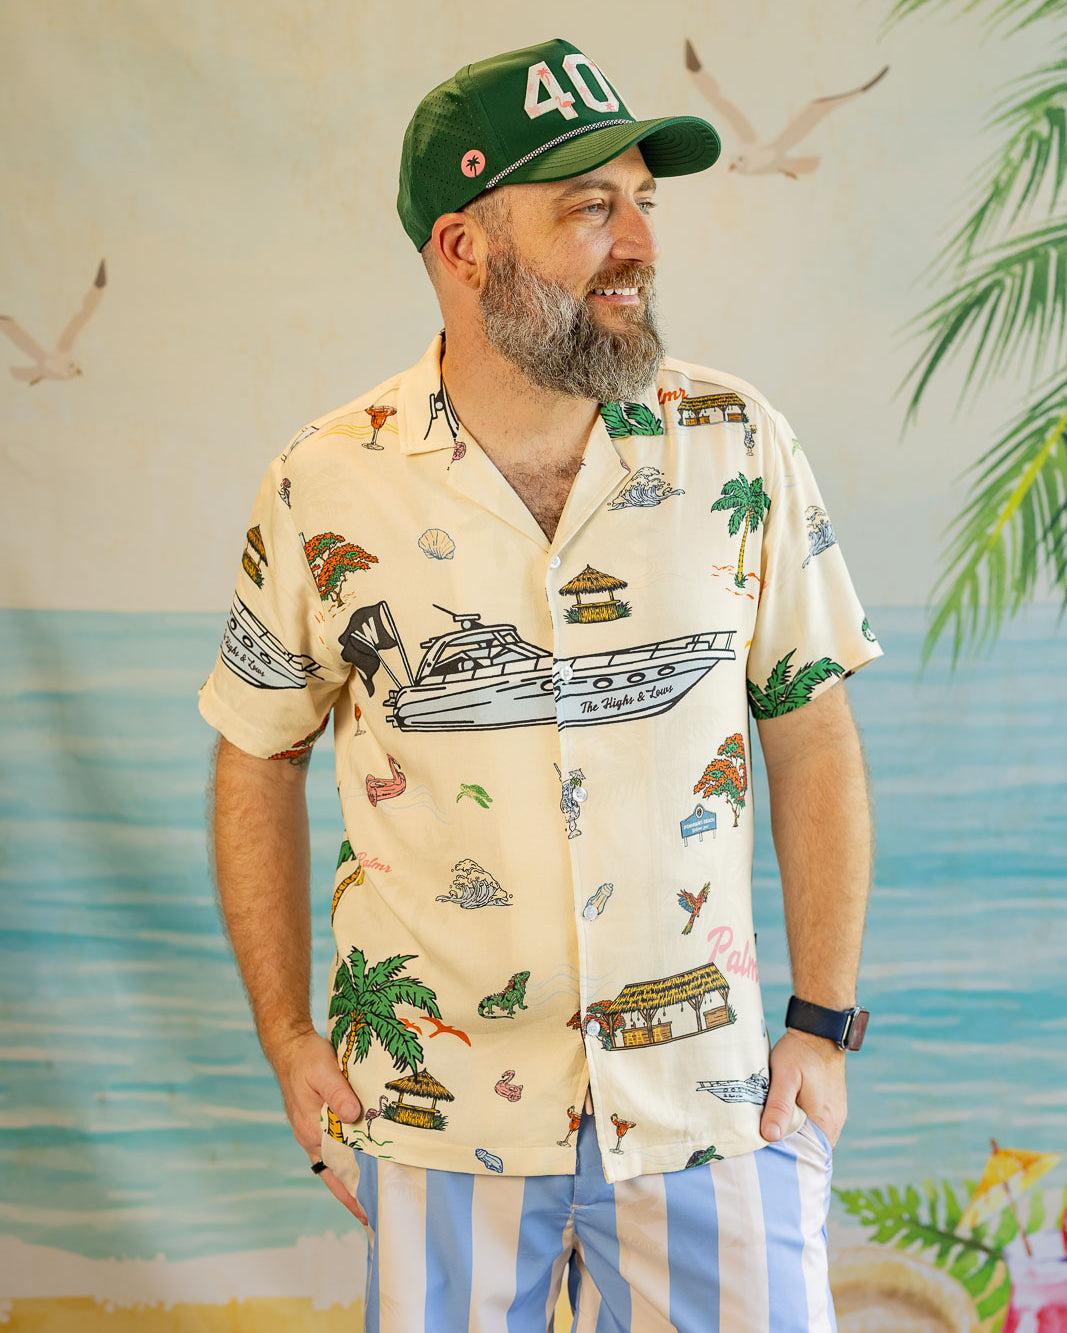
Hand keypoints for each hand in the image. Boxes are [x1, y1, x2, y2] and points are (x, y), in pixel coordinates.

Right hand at [269, 1027, 368, 1224]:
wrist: (291, 1046)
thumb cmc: (307, 1058)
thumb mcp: (324, 1070)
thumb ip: (338, 1093)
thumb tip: (354, 1115)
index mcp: (311, 1129)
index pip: (334, 1171)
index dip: (351, 1193)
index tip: (368, 1213)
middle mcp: (311, 1136)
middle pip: (335, 1174)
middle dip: (354, 1194)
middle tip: (378, 1215)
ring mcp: (313, 1131)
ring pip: (336, 1163)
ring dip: (353, 1178)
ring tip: (376, 1196)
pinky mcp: (317, 1121)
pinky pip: (334, 1148)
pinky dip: (348, 1159)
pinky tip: (363, 1162)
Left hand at [760, 1028, 846, 1147]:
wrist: (820, 1031)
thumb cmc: (800, 1052)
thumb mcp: (785, 1076)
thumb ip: (779, 1106)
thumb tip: (770, 1137)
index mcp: (825, 1122)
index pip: (807, 1157)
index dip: (787, 1160)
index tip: (766, 1159)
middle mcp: (834, 1124)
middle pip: (809, 1149)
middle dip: (788, 1151)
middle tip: (763, 1149)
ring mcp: (834, 1116)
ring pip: (811, 1137)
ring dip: (794, 1137)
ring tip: (770, 1135)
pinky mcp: (831, 1107)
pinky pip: (815, 1126)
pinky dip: (800, 1127)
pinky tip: (783, 1120)